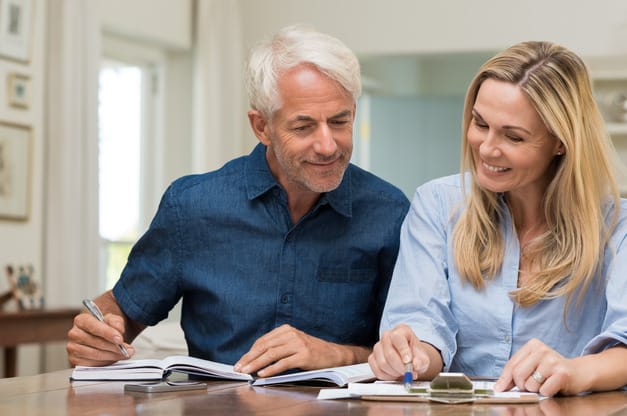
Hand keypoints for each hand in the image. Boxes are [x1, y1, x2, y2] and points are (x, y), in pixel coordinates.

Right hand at [67, 311, 133, 365]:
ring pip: (95, 354)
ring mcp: (73, 348)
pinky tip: (114, 358)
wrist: (99, 334)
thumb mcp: (112, 319)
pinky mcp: (75, 361)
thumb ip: (116, 322)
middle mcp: (74, 334)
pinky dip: (106, 362)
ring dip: (112, 356)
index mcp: (81, 320)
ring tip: (124, 354)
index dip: (108, 333)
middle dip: (114, 347)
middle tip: (127, 349)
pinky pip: (92, 364)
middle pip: (96, 342)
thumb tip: (119, 330)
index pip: (94, 327)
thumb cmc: (105, 326)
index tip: (120, 339)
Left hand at [233, 324, 366, 377]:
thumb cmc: (310, 351)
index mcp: (286, 330)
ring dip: (256, 364)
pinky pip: (284, 363)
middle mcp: (291, 334)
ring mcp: (298, 344)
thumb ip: (277, 347)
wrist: (333, 354)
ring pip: (272, 354)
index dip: (250, 352)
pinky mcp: (304, 355)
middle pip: (265, 347)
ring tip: (247, 372)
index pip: (262, 341)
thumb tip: (255, 359)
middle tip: (239, 368)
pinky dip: (271, 369)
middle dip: (249, 359)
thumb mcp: (292, 343)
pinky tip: (262, 374)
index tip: (240, 362)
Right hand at [368, 323, 439, 380]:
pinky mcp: (372, 357)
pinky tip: (394, 375)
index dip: (402, 350)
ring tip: (402, 373)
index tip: (408, 362)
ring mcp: (378, 346)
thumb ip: (421, 361)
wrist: (410, 360)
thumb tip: (416, 365)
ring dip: (394, 373)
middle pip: (389, 353)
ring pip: (382, 363)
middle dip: (400, 367)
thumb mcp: (423, 358)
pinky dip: (387, 376)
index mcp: (401, 330)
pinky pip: (377, 370)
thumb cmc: (415, 356)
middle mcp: (387, 336)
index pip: (397, 337)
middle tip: (408, 373)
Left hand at [494, 338, 581, 396]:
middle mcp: (542, 350)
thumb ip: (516, 371)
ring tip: (544, 383)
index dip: (504, 379)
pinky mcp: (561, 373)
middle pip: (517, 374)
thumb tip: (500, 386)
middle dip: (521, 385)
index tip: (499, 389)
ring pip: (530, 384)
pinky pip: (543, 390)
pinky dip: (546, 393)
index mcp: (532, 345)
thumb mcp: (533, 365)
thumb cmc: (553, 370)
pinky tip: (553, 386)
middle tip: (530, 386)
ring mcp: (552, 361)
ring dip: (535, 390)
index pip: (511, 364)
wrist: (579, 373)